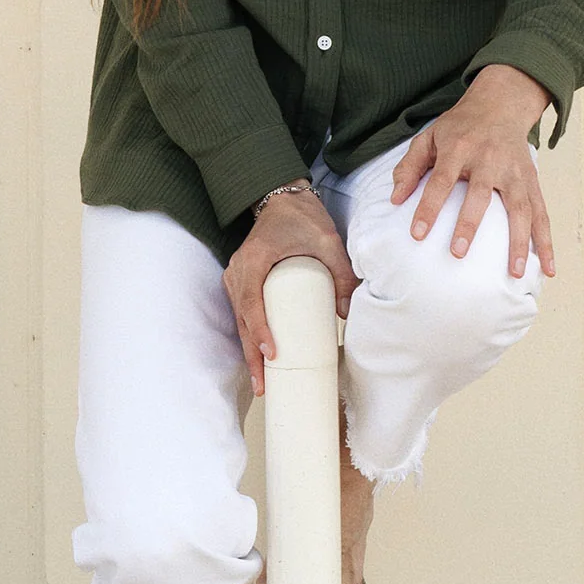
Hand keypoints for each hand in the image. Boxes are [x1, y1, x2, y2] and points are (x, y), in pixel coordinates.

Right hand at [222, 188, 359, 397]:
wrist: (284, 198)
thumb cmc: (302, 217)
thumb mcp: (327, 241)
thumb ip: (341, 273)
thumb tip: (347, 313)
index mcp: (255, 259)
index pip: (252, 302)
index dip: (260, 331)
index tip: (272, 354)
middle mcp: (238, 269)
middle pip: (242, 319)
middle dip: (251, 354)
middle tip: (263, 384)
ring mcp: (236, 274)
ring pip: (239, 319)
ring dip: (248, 350)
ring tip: (260, 380)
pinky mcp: (241, 279)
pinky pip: (241, 312)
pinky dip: (247, 335)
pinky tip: (256, 357)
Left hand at [389, 64, 556, 277]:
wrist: (500, 104)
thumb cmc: (459, 127)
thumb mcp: (429, 136)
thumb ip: (409, 166)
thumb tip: (394, 199)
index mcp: (459, 148)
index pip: (441, 180)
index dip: (428, 207)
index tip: (417, 234)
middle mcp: (489, 159)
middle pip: (479, 194)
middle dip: (469, 224)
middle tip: (457, 253)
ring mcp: (514, 171)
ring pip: (520, 208)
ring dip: (520, 241)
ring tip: (515, 273)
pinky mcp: (532, 180)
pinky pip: (542, 212)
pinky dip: (547, 240)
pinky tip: (548, 267)